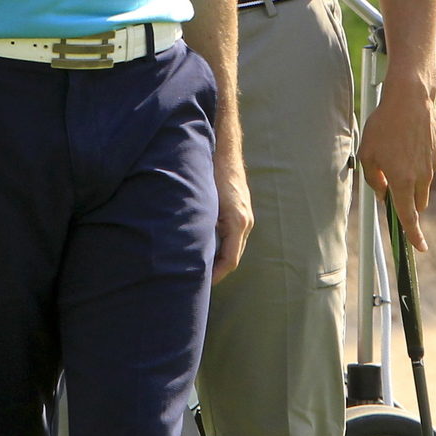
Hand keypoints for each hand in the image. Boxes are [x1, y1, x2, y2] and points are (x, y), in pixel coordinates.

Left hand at [211, 157, 253, 284]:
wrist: (224, 152)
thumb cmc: (212, 175)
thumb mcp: (205, 203)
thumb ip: (201, 226)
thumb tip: (190, 249)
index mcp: (237, 223)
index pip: (230, 261)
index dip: (216, 275)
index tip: (202, 283)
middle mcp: (244, 222)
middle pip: (233, 257)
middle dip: (217, 270)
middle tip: (199, 281)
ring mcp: (245, 216)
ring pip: (233, 246)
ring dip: (219, 258)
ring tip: (201, 267)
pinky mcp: (241, 211)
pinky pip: (233, 235)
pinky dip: (222, 244)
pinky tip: (207, 245)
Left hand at [357, 78, 435, 252]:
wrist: (411, 98)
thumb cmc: (384, 124)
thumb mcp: (367, 152)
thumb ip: (373, 179)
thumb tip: (383, 193)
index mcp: (402, 181)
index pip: (408, 216)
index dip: (413, 235)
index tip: (420, 248)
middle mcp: (422, 176)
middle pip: (417, 201)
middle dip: (408, 200)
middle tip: (394, 181)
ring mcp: (435, 164)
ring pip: (424, 181)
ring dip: (414, 176)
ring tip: (399, 148)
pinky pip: (431, 162)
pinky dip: (422, 157)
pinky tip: (412, 138)